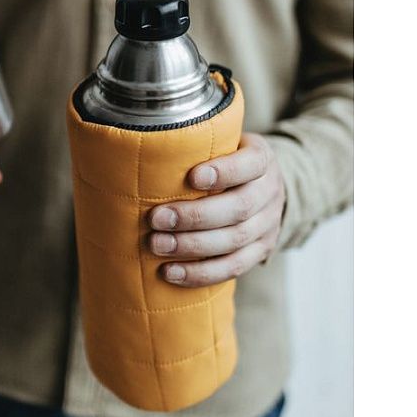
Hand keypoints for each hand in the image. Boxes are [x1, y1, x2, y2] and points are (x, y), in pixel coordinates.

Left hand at [148, 133, 284, 286]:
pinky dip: (200, 273)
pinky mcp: (260, 252)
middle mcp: (270, 192)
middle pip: (239, 208)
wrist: (263, 186)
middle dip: (194, 216)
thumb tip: (147, 146)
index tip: (191, 177)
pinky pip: (233, 268)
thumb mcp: (224, 143)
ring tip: (157, 245)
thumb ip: (199, 143)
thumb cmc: (227, 160)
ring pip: (234, 241)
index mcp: (262, 160)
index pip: (250, 165)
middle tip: (156, 219)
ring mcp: (268, 225)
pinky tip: (170, 272)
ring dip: (191, 246)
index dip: (223, 172)